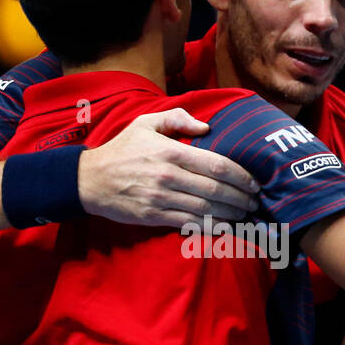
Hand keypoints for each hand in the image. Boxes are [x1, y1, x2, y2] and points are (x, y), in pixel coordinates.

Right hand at [78, 108, 260, 227]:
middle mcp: (168, 176)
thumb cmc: (121, 150)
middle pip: (216, 189)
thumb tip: (206, 127)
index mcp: (170, 151)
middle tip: (255, 201)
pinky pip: (189, 224)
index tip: (253, 182)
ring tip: (244, 214)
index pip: (216, 164)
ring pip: (206, 208)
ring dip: (230, 214)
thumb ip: (177, 118)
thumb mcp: (145, 123)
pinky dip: (210, 227)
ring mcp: (161, 199)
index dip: (240, 176)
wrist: (89, 180)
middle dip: (241, 197)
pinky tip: (225, 227)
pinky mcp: (154, 216)